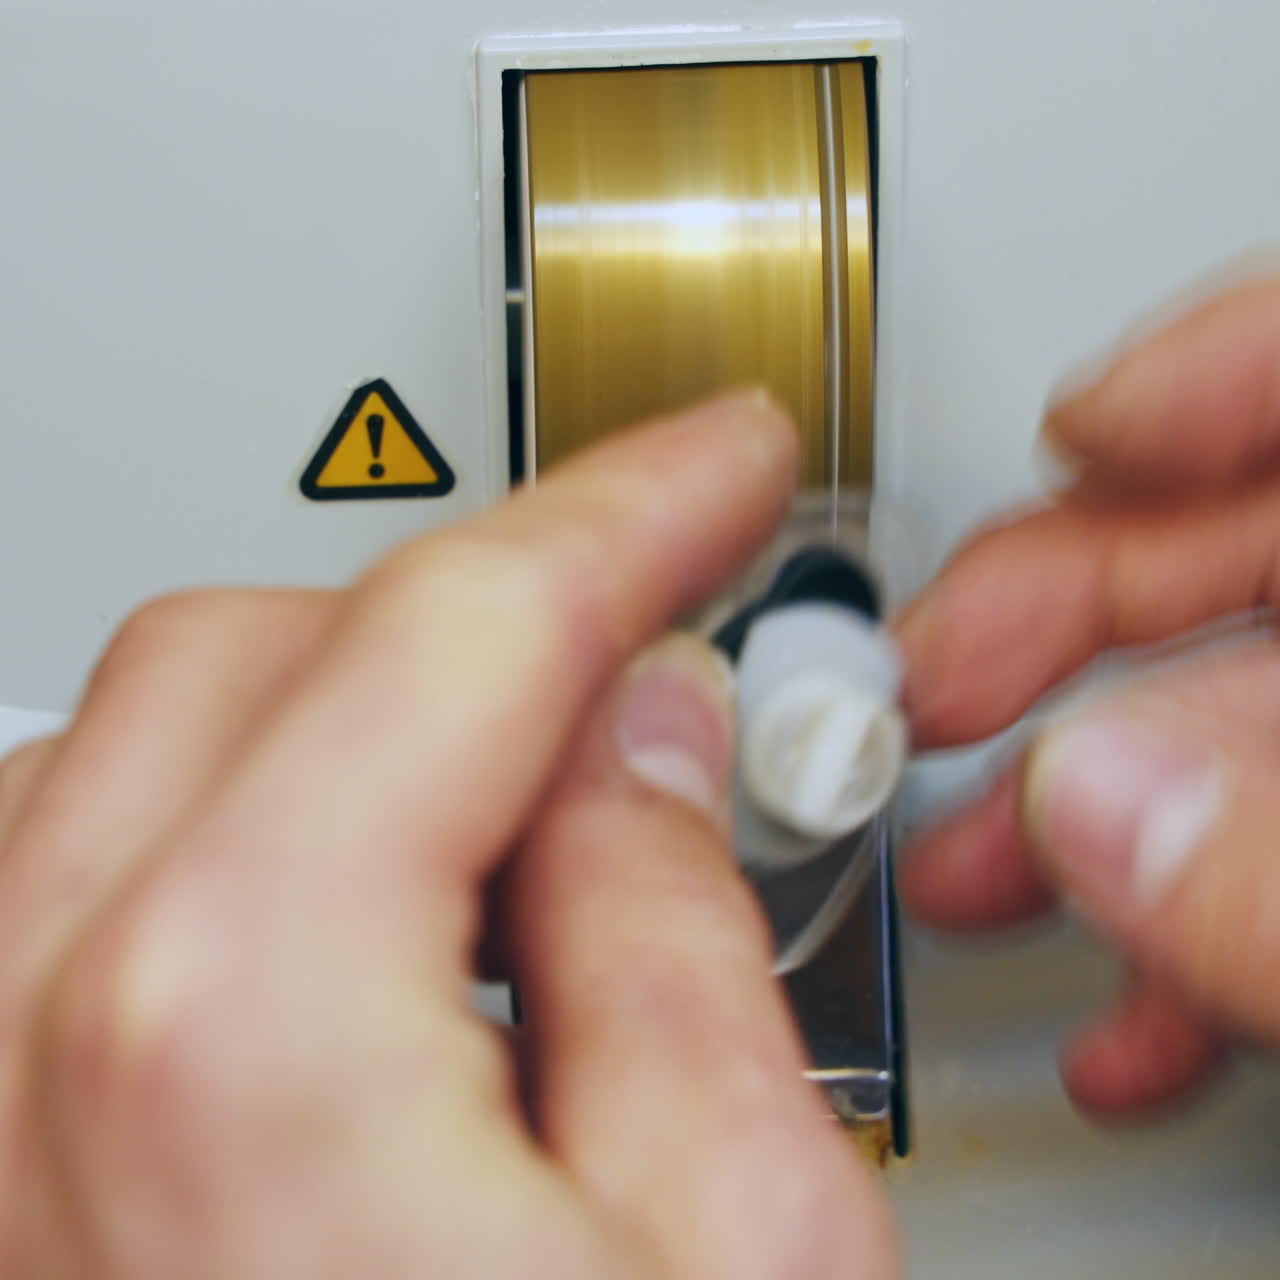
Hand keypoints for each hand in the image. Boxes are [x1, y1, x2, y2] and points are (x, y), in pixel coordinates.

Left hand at [0, 393, 893, 1277]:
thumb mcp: (741, 1252)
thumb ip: (681, 948)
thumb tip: (646, 746)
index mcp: (241, 1047)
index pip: (466, 627)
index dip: (633, 514)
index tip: (710, 473)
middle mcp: (33, 1064)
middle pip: (264, 649)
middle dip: (479, 618)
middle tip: (633, 663)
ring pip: (126, 747)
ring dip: (333, 713)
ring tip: (502, 805)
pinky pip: (42, 891)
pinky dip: (206, 835)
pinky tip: (336, 913)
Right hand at [896, 275, 1279, 1118]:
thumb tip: (1091, 812)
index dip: (1197, 370)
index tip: (1069, 431)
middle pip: (1234, 543)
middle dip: (1051, 621)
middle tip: (923, 693)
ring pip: (1233, 717)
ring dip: (1081, 802)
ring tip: (971, 877)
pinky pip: (1274, 845)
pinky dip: (1183, 923)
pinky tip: (1118, 1008)